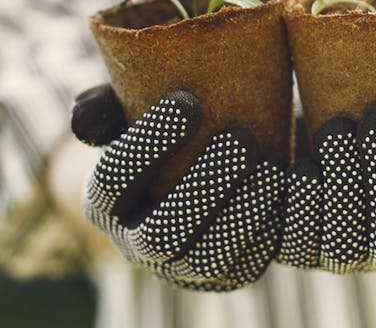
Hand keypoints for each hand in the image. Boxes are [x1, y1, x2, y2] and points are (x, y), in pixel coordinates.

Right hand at [71, 85, 283, 290]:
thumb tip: (86, 119)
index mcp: (104, 202)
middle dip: (205, 187)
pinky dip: (270, 231)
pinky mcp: (226, 275)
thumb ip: (104, 108)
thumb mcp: (126, 110)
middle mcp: (137, 244)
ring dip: (244, 214)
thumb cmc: (161, 128)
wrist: (198, 164)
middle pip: (163, 233)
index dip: (148, 144)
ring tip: (273, 165)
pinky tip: (289, 191)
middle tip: (242, 138)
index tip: (189, 101)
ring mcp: (182, 267)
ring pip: (209, 258)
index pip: (114, 179)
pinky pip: (248, 266)